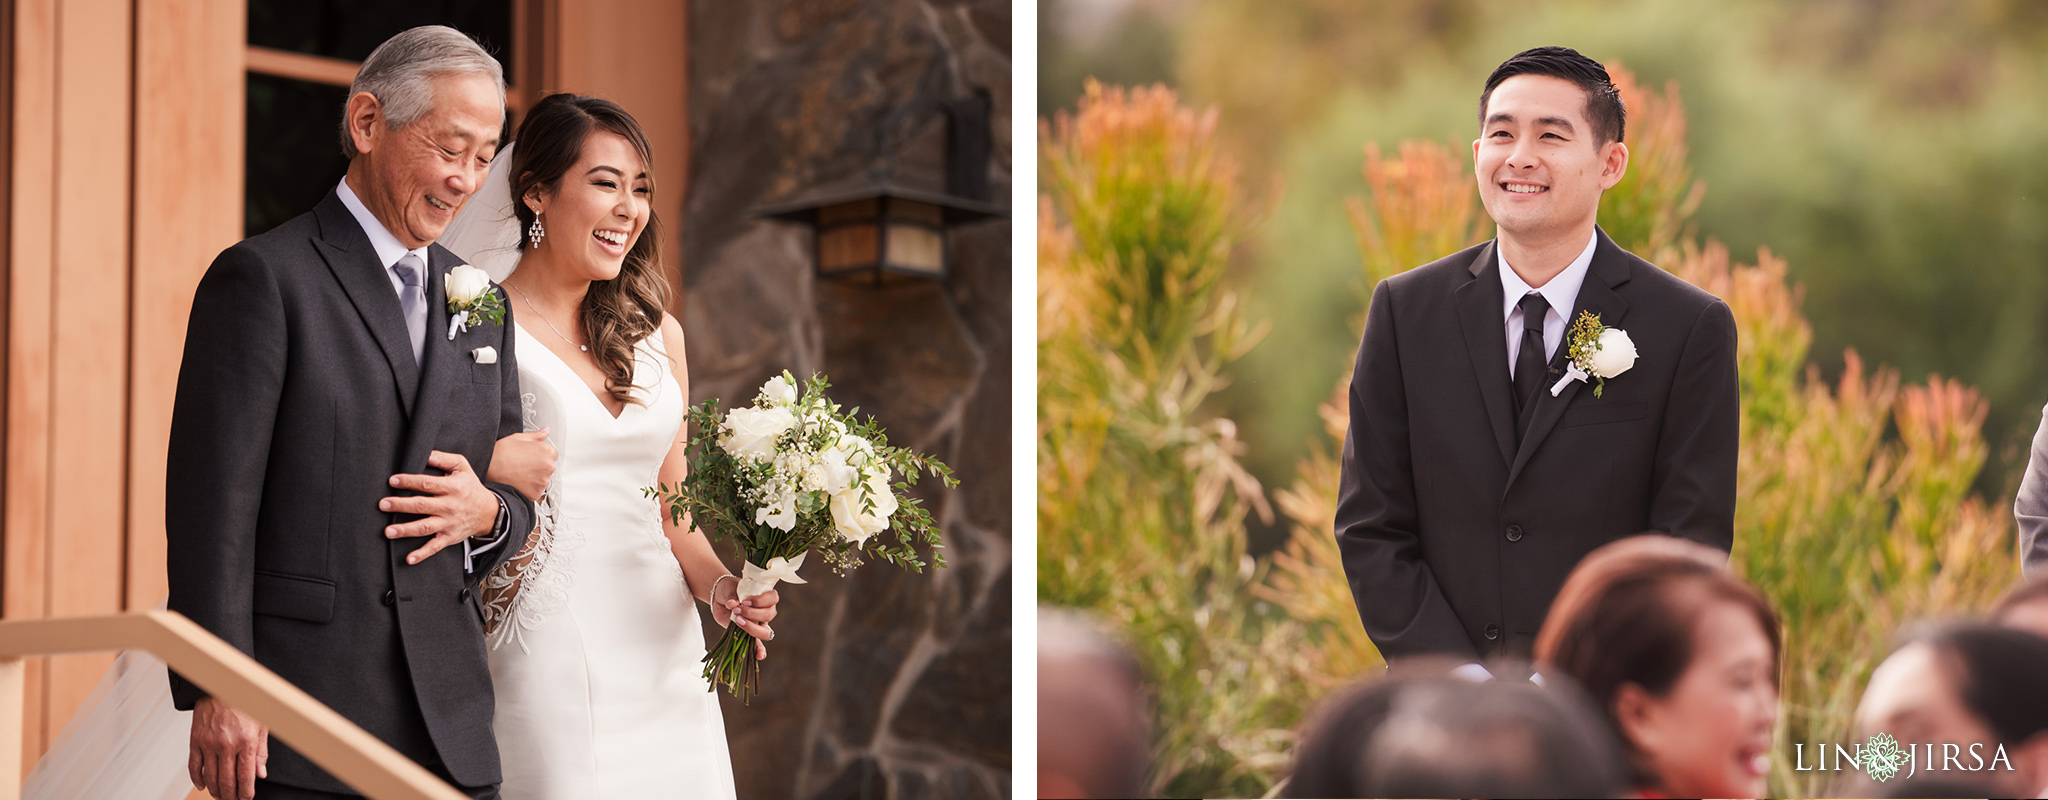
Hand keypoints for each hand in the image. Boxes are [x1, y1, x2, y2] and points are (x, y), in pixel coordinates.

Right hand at [190, 696, 266, 799]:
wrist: (222, 686)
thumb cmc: (245, 704)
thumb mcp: (262, 726)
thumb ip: (261, 752)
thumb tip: (261, 774)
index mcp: (246, 741)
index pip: (246, 776)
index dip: (246, 792)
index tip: (246, 799)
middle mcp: (227, 745)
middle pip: (226, 780)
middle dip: (230, 795)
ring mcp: (209, 744)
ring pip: (210, 777)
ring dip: (214, 791)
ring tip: (219, 795)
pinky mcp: (195, 741)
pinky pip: (194, 766)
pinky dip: (196, 779)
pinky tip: (201, 786)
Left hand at [383, 450, 499, 564]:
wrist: (489, 512)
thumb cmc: (470, 487)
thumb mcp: (462, 467)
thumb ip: (442, 458)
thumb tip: (423, 453)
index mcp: (452, 487)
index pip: (427, 484)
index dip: (409, 481)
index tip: (393, 480)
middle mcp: (449, 506)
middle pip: (422, 506)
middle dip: (401, 505)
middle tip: (383, 504)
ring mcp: (449, 523)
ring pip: (425, 527)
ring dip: (406, 530)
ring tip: (388, 531)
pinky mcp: (449, 537)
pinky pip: (435, 547)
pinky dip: (422, 554)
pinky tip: (409, 559)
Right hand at [487, 428, 556, 500]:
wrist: (488, 470)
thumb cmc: (501, 453)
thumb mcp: (518, 438)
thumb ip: (536, 435)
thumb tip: (546, 431)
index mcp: (546, 451)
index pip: (553, 454)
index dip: (541, 454)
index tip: (533, 456)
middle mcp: (548, 467)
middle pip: (549, 467)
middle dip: (539, 466)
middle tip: (523, 464)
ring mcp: (542, 481)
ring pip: (543, 479)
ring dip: (535, 478)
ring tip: (519, 473)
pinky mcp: (535, 493)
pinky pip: (536, 491)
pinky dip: (529, 488)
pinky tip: (518, 481)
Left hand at [711, 577, 777, 659]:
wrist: (720, 597)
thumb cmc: (728, 589)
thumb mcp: (729, 588)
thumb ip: (732, 596)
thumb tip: (732, 604)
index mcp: (765, 596)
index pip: (772, 598)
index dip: (760, 601)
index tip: (745, 600)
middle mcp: (765, 610)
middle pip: (768, 615)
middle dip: (752, 614)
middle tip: (737, 610)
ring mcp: (759, 623)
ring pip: (765, 631)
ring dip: (752, 628)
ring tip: (738, 622)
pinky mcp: (749, 633)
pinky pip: (758, 644)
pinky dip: (759, 650)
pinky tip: (759, 656)